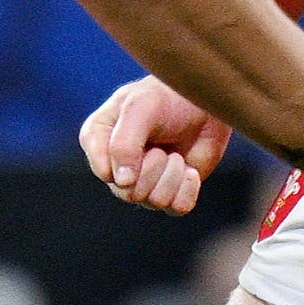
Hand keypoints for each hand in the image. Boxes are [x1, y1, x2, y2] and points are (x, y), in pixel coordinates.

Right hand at [79, 77, 231, 214]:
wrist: (204, 103)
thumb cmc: (167, 97)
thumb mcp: (141, 107)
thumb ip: (124, 142)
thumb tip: (122, 183)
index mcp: (99, 140)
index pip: (104, 171)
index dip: (126, 161)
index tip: (141, 140)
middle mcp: (117, 167)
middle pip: (130, 193)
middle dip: (153, 168)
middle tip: (161, 147)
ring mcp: (144, 183)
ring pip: (156, 201)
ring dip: (172, 174)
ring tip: (174, 153)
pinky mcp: (171, 193)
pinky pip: (178, 207)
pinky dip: (188, 187)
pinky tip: (189, 169)